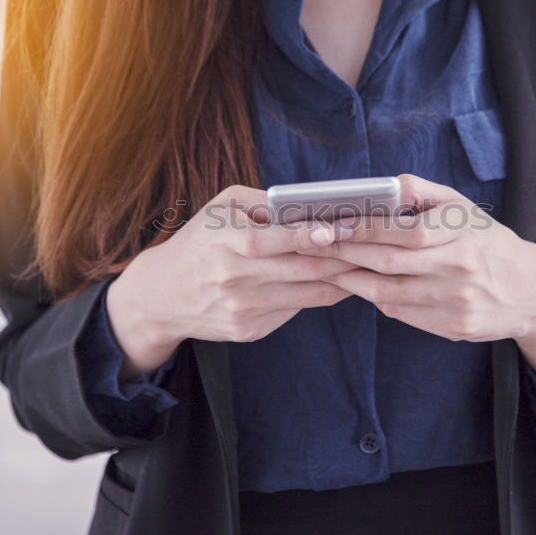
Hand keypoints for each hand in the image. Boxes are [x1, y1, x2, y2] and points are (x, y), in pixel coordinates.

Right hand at [107, 185, 356, 377]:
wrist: (161, 296)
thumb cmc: (199, 241)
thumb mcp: (222, 208)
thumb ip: (266, 203)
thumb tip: (314, 205)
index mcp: (228, 242)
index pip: (279, 238)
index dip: (317, 234)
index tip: (349, 226)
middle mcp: (235, 279)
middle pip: (305, 269)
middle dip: (344, 257)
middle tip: (374, 245)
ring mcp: (243, 309)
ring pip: (308, 294)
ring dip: (342, 279)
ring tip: (366, 263)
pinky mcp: (248, 331)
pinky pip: (294, 310)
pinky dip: (318, 295)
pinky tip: (336, 282)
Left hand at [304, 174, 535, 400]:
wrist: (530, 291)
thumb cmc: (486, 240)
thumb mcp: (463, 206)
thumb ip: (420, 192)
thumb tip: (381, 186)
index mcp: (462, 234)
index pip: (404, 230)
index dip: (364, 228)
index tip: (331, 223)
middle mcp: (459, 269)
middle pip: (389, 263)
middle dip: (345, 254)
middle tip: (311, 247)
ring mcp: (455, 303)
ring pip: (388, 293)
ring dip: (350, 280)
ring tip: (322, 267)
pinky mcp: (452, 328)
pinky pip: (401, 314)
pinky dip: (374, 298)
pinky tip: (354, 285)